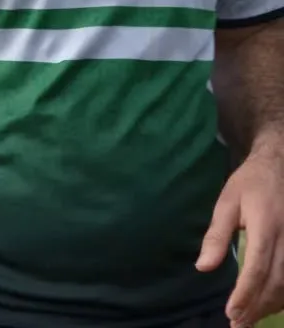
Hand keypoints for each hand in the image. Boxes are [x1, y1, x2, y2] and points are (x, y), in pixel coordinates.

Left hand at [198, 146, 283, 326]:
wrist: (280, 166)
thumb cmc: (249, 184)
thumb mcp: (227, 202)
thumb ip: (216, 235)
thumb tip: (203, 267)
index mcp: (266, 227)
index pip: (257, 269)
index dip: (245, 295)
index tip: (232, 314)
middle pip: (275, 283)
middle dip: (257, 307)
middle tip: (238, 325)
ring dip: (270, 305)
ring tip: (250, 320)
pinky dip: (283, 295)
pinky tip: (270, 305)